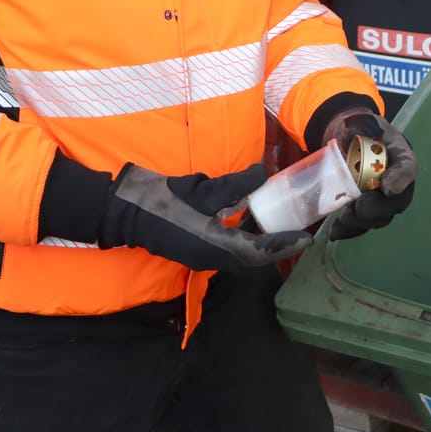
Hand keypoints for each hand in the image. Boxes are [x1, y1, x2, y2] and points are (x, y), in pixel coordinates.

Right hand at [100, 163, 311, 270]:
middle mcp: (212, 257)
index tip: (306, 238)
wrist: (123, 210)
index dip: (284, 244)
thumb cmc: (162, 200)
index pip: (259, 252)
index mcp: (215, 248)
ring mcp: (202, 255)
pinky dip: (242, 235)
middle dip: (276, 246)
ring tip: (279, 221)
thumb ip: (236, 185)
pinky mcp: (195, 248)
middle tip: (297, 231)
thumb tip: (262, 174)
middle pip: (253, 257)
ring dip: (259, 240)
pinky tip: (249, 215)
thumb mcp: (204, 189)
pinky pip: (227, 247)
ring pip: (240, 253)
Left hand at [322, 109, 417, 239]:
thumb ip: (360, 124)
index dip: (400, 180)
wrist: (350, 142)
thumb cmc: (361, 130)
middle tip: (359, 208)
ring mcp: (383, 199)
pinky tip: (336, 232)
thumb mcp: (362, 122)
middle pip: (396, 202)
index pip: (407, 169)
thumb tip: (351, 131)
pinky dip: (350, 231)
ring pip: (380, 217)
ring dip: (362, 223)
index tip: (387, 187)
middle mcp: (397, 182)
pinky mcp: (367, 210)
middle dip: (377, 209)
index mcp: (400, 157)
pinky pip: (363, 225)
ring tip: (343, 220)